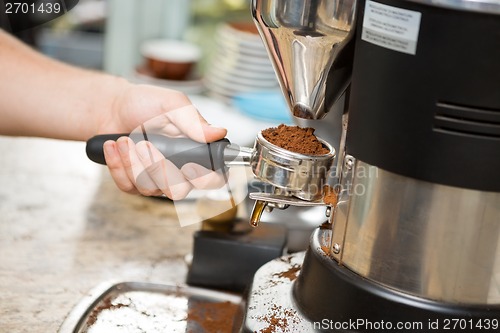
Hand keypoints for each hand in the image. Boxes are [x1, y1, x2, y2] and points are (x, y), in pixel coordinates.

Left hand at [97, 83, 226, 198]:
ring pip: (151, 189)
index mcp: (196, 152)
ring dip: (133, 163)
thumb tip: (219, 132)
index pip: (214, 178)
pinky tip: (114, 147)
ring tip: (125, 140)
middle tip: (143, 144)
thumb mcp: (172, 104)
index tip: (188, 167)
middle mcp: (180, 170)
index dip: (206, 179)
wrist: (113, 107)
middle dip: (158, 169)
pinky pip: (129, 187)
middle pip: (179, 191)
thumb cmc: (145, 103)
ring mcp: (157, 180)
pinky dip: (118, 165)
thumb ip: (194, 121)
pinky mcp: (135, 184)